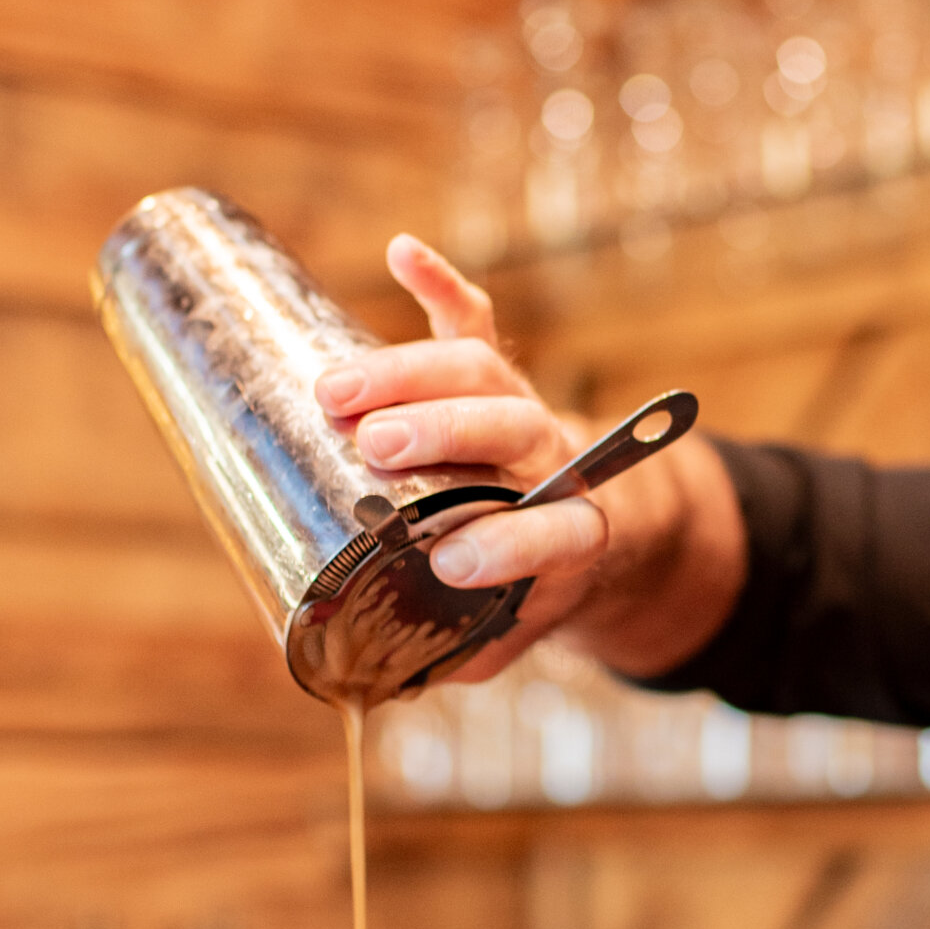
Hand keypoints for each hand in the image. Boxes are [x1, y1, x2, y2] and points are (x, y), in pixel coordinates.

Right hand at [315, 237, 744, 682]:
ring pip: (483, 372)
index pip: (557, 529)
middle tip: (376, 446)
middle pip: (512, 426)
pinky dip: (442, 286)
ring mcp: (524, 411)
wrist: (594, 533)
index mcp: (574, 536)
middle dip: (446, 430)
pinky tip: (402, 253)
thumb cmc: (530, 590)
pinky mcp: (496, 377)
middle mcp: (554, 464)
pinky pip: (475, 322)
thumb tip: (374, 675)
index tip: (452, 560)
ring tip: (335, 392)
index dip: (512, 542)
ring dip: (410, 372)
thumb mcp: (512, 634)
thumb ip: (457, 653)